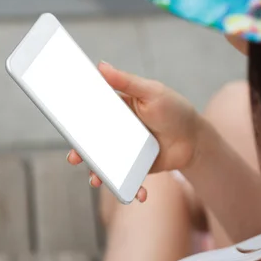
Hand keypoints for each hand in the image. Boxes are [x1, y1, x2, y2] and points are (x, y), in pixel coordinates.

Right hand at [67, 61, 201, 201]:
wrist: (195, 140)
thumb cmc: (174, 109)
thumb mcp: (151, 91)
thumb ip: (126, 81)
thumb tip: (100, 65)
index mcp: (115, 111)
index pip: (89, 115)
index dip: (75, 122)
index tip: (65, 127)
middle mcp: (116, 132)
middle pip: (91, 143)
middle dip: (80, 153)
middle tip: (74, 158)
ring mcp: (124, 152)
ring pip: (103, 164)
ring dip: (97, 174)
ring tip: (96, 180)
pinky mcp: (135, 169)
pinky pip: (126, 180)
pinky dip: (130, 190)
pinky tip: (137, 195)